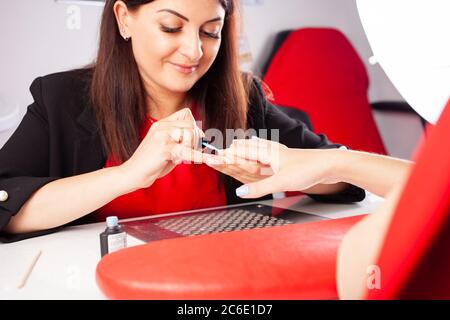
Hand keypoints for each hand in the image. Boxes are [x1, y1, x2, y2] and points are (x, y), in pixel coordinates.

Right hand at [118, 108, 215, 190]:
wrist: (133, 173)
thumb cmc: (152, 163)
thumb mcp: (167, 147)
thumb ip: (180, 141)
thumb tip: (201, 140)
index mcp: (162, 124)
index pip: (186, 113)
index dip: (194, 126)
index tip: (195, 139)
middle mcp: (161, 126)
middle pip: (191, 125)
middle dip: (197, 139)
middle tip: (193, 151)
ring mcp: (162, 136)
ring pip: (190, 134)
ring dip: (194, 148)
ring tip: (186, 157)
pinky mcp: (164, 148)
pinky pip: (187, 151)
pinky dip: (199, 157)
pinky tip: (207, 160)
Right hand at [216, 137, 339, 197]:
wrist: (330, 165)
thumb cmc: (307, 169)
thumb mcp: (281, 182)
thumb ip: (259, 188)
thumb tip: (240, 192)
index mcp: (266, 152)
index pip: (240, 150)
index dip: (226, 155)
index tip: (212, 158)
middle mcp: (271, 149)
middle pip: (247, 147)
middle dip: (232, 152)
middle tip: (218, 156)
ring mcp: (279, 153)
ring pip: (256, 149)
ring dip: (244, 152)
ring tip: (234, 151)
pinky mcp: (285, 159)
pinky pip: (265, 154)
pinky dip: (257, 155)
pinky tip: (260, 155)